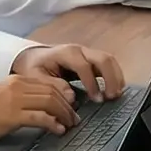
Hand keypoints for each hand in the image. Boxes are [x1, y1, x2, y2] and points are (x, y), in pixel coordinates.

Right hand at [0, 71, 76, 143]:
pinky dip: (53, 124)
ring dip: (64, 115)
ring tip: (69, 125)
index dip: (64, 95)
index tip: (71, 106)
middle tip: (75, 118)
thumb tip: (42, 106)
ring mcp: (15, 100)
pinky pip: (40, 117)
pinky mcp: (12, 115)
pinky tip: (58, 130)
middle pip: (53, 93)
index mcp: (16, 80)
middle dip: (68, 107)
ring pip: (50, 103)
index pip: (49, 84)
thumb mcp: (3, 95)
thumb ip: (22, 96)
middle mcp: (18, 86)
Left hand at [11, 44, 125, 99]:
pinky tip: (116, 89)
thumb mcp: (35, 77)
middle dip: (111, 78)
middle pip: (103, 58)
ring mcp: (87, 54)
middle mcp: (80, 50)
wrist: (33, 58)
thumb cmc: (34, 68)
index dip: (92, 83)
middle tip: (111, 96)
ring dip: (116, 76)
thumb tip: (71, 96)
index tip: (96, 99)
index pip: (84, 66)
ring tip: (117, 94)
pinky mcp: (92, 60)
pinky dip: (115, 76)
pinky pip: (109, 64)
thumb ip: (52, 85)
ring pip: (109, 60)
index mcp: (66, 53)